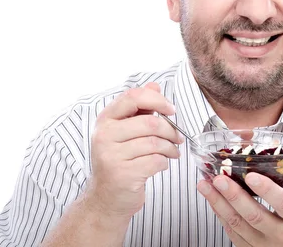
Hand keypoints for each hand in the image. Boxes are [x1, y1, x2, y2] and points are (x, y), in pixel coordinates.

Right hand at [85, 82, 183, 219]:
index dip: (157, 100)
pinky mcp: (122, 175)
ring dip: (171, 148)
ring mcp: (111, 156)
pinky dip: (165, 162)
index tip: (171, 110)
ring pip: (155, 143)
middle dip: (171, 130)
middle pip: (150, 123)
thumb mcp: (124, 131)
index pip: (133, 97)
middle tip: (178, 138)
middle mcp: (104, 135)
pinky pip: (156, 161)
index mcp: (105, 119)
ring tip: (172, 152)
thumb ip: (139, 108)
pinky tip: (162, 164)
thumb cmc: (120, 160)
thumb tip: (154, 85)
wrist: (106, 198)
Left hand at [197, 173, 282, 246]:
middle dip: (233, 195)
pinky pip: (234, 236)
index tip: (251, 175)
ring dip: (219, 204)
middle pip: (255, 215)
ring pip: (239, 226)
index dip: (266, 189)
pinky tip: (214, 203)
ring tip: (205, 187)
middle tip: (218, 179)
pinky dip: (222, 217)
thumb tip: (272, 149)